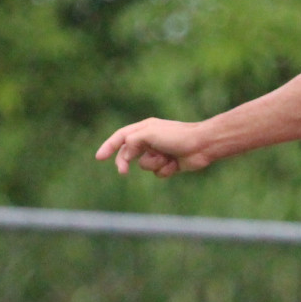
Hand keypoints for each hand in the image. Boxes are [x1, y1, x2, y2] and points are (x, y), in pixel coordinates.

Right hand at [96, 118, 212, 176]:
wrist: (202, 145)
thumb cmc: (176, 136)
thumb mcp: (149, 134)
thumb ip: (132, 142)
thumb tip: (125, 156)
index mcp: (144, 128)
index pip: (121, 137)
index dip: (108, 146)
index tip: (99, 158)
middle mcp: (150, 140)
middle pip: (129, 154)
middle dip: (126, 163)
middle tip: (123, 172)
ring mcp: (159, 152)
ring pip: (145, 165)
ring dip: (154, 164)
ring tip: (167, 157)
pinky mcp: (168, 164)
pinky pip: (158, 173)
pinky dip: (165, 170)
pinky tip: (176, 164)